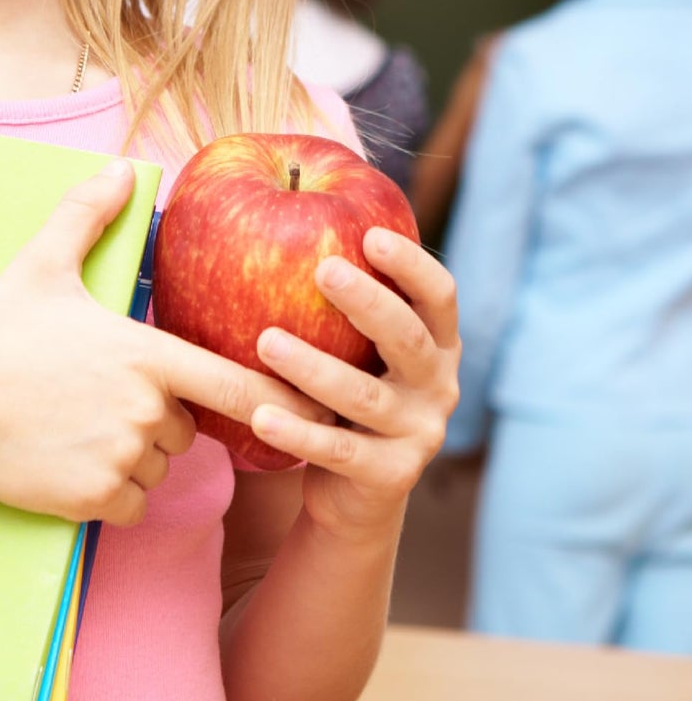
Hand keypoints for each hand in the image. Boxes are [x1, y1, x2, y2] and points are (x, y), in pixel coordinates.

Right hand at [0, 162, 331, 527]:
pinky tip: (68, 463)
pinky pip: (131, 503)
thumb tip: (121, 167)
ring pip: (158, 468)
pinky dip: (111, 493)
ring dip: (133, 457)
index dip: (277, 396)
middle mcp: (145, 408)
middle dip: (159, 419)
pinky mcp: (95, 499)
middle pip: (186, 428)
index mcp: (144, 352)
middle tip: (100, 398)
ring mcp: (121, 456)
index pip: (236, 383)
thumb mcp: (41, 265)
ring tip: (75, 426)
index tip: (308, 403)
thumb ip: (87, 216)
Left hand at [246, 228, 461, 542]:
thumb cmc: (341, 390)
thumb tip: (276, 210)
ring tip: (266, 341)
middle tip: (322, 270)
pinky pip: (338, 452)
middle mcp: (438, 385)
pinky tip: (260, 414)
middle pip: (409, 338)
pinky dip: (298, 433)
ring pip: (365, 397)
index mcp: (436, 343)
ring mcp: (419, 434)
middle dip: (369, 302)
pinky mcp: (390, 478)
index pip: (439, 296)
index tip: (370, 233)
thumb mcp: (352, 345)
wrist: (355, 491)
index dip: (411, 264)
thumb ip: (336, 298)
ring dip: (315, 367)